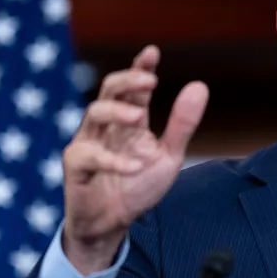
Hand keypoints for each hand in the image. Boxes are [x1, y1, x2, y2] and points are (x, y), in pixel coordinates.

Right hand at [61, 45, 208, 274]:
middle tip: (150, 80)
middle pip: (109, 90)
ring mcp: (88, 142)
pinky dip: (112, 160)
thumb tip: (200, 85)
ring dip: (117, 111)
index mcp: (130, 119)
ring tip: (139, 117)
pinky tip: (134, 166)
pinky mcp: (76, 166)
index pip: (133, 87)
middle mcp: (106, 125)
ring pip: (93, 113)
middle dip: (128, 80)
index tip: (152, 52)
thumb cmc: (138, 186)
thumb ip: (182, 124)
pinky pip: (88, 156)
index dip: (140, 68)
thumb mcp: (169, 155)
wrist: (113, 224)